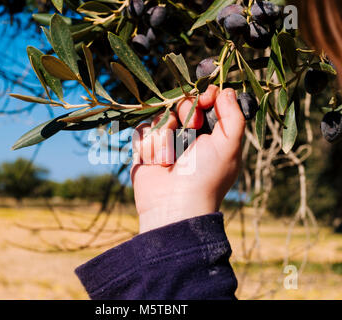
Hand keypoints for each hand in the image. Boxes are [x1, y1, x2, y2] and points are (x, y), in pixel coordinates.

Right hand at [131, 86, 245, 232]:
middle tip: (191, 128)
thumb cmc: (206, 176)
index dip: (205, 96)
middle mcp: (189, 135)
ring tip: (169, 158)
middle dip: (185, 113)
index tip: (205, 98)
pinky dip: (149, 145)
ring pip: (160, 117)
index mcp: (211, 134)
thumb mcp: (229, 146)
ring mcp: (166, 141)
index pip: (206, 101)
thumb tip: (226, 90)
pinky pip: (142, 131)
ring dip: (165, 135)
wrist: (173, 205)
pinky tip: (156, 162)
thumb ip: (233, 116)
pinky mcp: (146, 149)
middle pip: (181, 103)